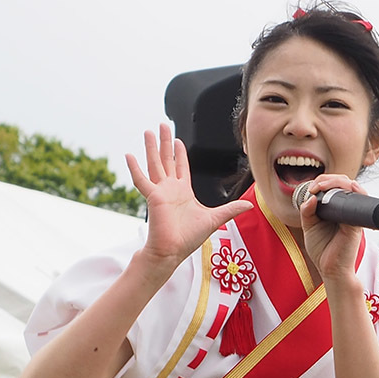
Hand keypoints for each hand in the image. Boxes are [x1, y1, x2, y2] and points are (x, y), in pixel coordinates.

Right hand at [125, 125, 251, 272]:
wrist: (173, 250)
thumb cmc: (189, 238)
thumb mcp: (215, 219)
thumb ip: (231, 210)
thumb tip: (249, 205)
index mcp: (183, 192)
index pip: (181, 167)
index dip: (179, 154)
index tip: (177, 141)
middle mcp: (170, 189)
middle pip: (166, 160)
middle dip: (165, 143)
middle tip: (162, 126)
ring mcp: (160, 192)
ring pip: (155, 164)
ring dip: (151, 148)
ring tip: (148, 131)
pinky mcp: (152, 197)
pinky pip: (141, 180)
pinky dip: (135, 168)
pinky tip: (129, 155)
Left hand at [296, 174, 364, 284]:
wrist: (332, 271)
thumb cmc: (323, 251)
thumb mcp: (310, 228)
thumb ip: (307, 212)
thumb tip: (310, 197)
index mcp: (336, 210)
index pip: (334, 186)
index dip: (324, 181)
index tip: (311, 188)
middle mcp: (347, 210)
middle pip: (344, 183)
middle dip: (329, 179)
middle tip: (316, 187)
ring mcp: (353, 216)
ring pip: (353, 188)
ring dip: (339, 181)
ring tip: (322, 186)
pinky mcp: (357, 223)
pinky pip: (361, 202)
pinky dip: (357, 191)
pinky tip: (349, 187)